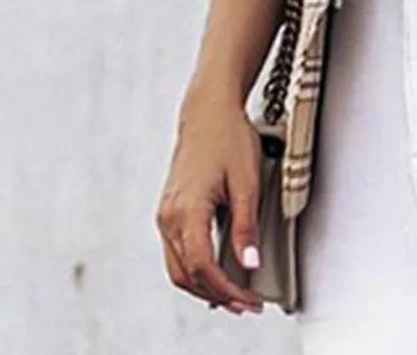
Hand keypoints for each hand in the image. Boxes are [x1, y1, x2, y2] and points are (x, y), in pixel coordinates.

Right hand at [156, 81, 264, 314]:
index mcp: (187, 210)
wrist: (209, 112)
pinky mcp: (170, 210)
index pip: (204, 267)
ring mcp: (166, 214)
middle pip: (186, 275)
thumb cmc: (229, 138)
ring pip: (179, 267)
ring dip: (205, 286)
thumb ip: (246, 226)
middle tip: (247, 305)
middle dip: (217, 296)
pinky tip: (218, 271)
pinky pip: (178, 251)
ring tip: (235, 294)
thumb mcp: (247, 182)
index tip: (250, 301)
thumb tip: (249, 264)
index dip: (228, 290)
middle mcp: (169, 216)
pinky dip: (197, 269)